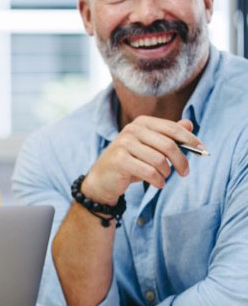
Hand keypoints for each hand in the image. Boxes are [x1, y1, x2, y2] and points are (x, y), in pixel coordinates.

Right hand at [81, 116, 203, 203]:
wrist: (103, 178)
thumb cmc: (130, 161)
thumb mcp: (150, 146)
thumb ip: (169, 135)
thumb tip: (189, 124)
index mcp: (141, 122)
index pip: (172, 128)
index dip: (190, 139)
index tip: (202, 150)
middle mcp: (131, 130)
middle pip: (168, 145)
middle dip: (182, 161)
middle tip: (185, 172)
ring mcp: (123, 144)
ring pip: (159, 160)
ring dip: (167, 173)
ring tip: (164, 178)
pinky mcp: (119, 161)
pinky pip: (149, 172)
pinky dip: (158, 181)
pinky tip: (157, 183)